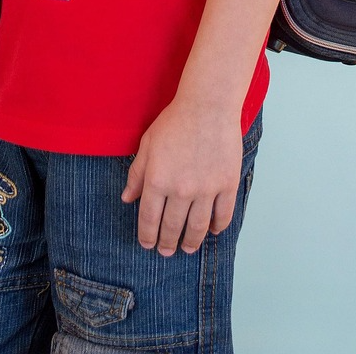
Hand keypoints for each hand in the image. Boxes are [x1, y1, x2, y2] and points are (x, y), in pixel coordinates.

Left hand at [121, 99, 242, 255]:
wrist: (208, 105)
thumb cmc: (175, 121)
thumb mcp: (148, 144)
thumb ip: (137, 174)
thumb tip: (128, 198)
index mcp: (158, 180)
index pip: (149, 219)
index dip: (147, 236)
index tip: (148, 244)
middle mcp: (181, 189)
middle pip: (173, 227)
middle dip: (167, 243)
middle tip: (167, 251)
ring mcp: (206, 189)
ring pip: (198, 227)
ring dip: (191, 242)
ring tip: (188, 248)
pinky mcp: (227, 184)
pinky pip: (223, 215)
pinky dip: (217, 227)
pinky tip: (212, 230)